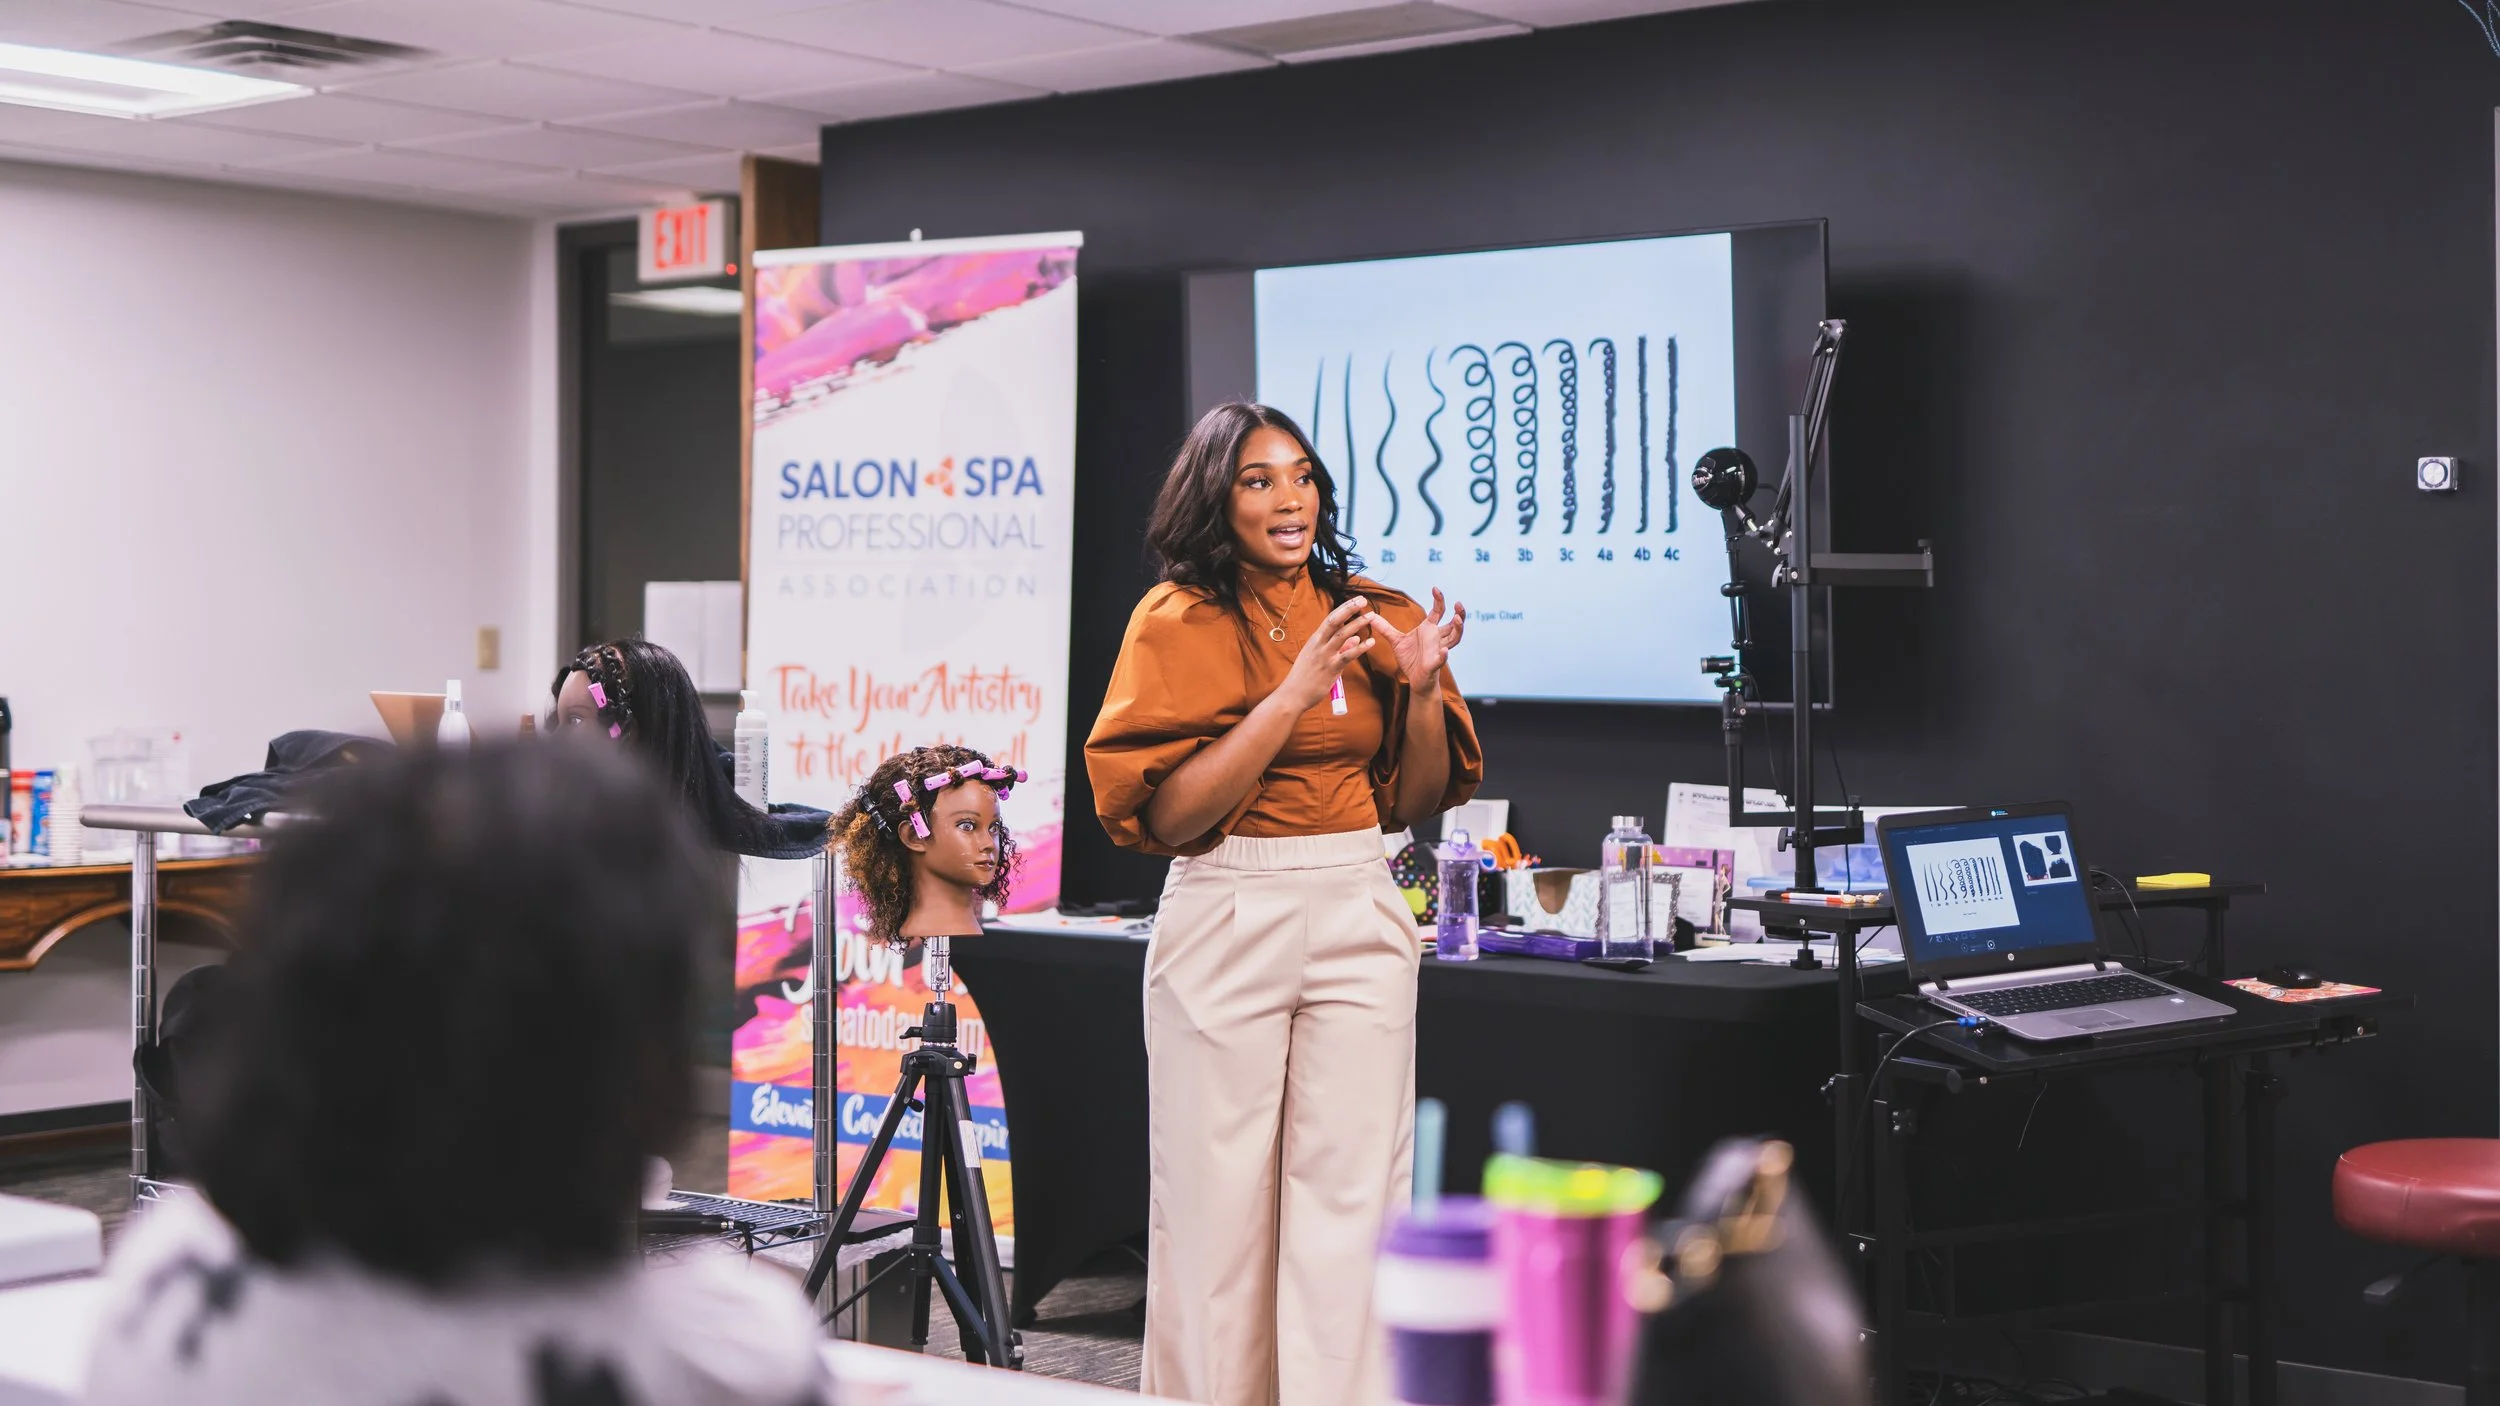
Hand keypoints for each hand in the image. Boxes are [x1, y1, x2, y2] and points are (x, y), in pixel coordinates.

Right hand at [1273, 595, 1373, 711]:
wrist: (1293, 694)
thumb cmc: (1304, 677)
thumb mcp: (1318, 658)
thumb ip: (1338, 648)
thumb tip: (1355, 638)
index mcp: (1315, 640)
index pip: (1330, 619)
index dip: (1343, 608)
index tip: (1355, 600)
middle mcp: (1319, 644)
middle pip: (1335, 621)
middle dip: (1349, 609)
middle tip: (1363, 600)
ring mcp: (1325, 656)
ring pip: (1342, 635)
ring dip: (1357, 624)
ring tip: (1370, 616)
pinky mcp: (1331, 668)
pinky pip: (1348, 656)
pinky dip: (1360, 648)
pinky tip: (1370, 642)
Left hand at [1369, 589, 1465, 692]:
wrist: (1414, 680)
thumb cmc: (1410, 659)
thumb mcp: (1396, 641)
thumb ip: (1385, 628)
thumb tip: (1370, 616)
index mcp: (1429, 630)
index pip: (1438, 611)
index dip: (1439, 600)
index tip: (1435, 588)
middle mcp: (1437, 638)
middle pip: (1453, 624)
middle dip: (1458, 614)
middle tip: (1458, 603)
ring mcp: (1438, 650)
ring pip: (1455, 639)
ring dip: (1458, 629)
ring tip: (1458, 619)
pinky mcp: (1435, 663)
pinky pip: (1442, 658)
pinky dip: (1443, 655)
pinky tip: (1443, 651)